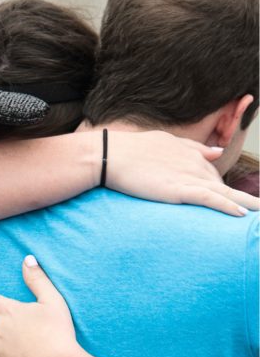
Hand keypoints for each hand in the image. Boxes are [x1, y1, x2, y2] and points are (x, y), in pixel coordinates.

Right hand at [104, 129, 257, 214]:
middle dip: (241, 199)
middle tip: (255, 210)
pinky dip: (227, 206)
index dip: (222, 189)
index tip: (232, 201)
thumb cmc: (131, 148)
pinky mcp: (179, 189)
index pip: (213, 174)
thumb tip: (216, 152)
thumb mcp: (166, 142)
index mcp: (191, 154)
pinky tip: (241, 214)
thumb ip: (192, 148)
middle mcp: (195, 164)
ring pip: (226, 193)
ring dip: (247, 204)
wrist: (111, 155)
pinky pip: (210, 199)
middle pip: (223, 185)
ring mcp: (188, 177)